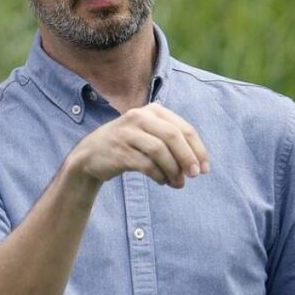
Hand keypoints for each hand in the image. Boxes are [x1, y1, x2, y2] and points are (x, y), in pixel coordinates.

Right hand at [67, 103, 209, 187]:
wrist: (90, 155)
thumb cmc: (127, 145)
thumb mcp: (148, 133)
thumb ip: (171, 142)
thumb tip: (197, 163)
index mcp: (151, 111)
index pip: (183, 128)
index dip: (198, 149)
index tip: (204, 169)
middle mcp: (139, 117)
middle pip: (173, 136)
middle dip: (188, 158)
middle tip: (194, 176)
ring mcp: (127, 133)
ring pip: (160, 150)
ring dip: (173, 170)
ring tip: (177, 183)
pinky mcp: (119, 151)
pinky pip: (146, 164)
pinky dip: (159, 175)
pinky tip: (162, 181)